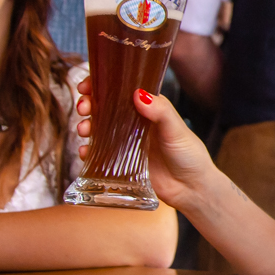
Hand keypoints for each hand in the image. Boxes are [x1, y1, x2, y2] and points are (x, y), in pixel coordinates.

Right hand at [74, 76, 218, 211]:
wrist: (191, 189)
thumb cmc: (189, 155)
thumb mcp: (176, 130)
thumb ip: (161, 112)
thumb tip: (139, 94)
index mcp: (149, 109)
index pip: (122, 90)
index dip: (102, 85)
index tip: (86, 85)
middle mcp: (135, 123)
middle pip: (105, 108)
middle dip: (90, 104)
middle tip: (84, 107)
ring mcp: (126, 143)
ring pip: (99, 129)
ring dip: (86, 126)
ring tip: (84, 129)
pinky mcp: (121, 162)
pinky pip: (99, 154)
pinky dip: (88, 151)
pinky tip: (85, 151)